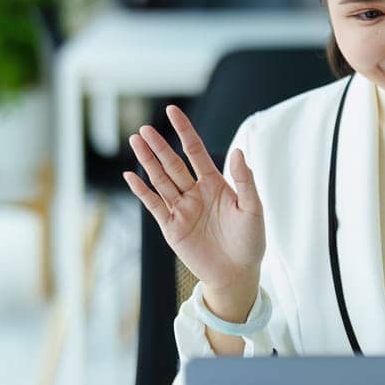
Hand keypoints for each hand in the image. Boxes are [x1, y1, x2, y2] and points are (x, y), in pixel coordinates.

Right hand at [122, 104, 265, 299]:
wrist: (238, 273)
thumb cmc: (250, 241)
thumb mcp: (253, 207)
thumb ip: (245, 180)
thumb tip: (238, 151)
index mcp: (215, 183)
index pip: (195, 150)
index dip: (184, 131)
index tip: (172, 111)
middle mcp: (195, 192)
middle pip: (173, 164)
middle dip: (159, 146)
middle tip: (144, 128)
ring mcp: (181, 209)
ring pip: (161, 180)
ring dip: (147, 162)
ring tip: (135, 142)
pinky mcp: (171, 227)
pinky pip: (154, 205)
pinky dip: (142, 190)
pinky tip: (131, 176)